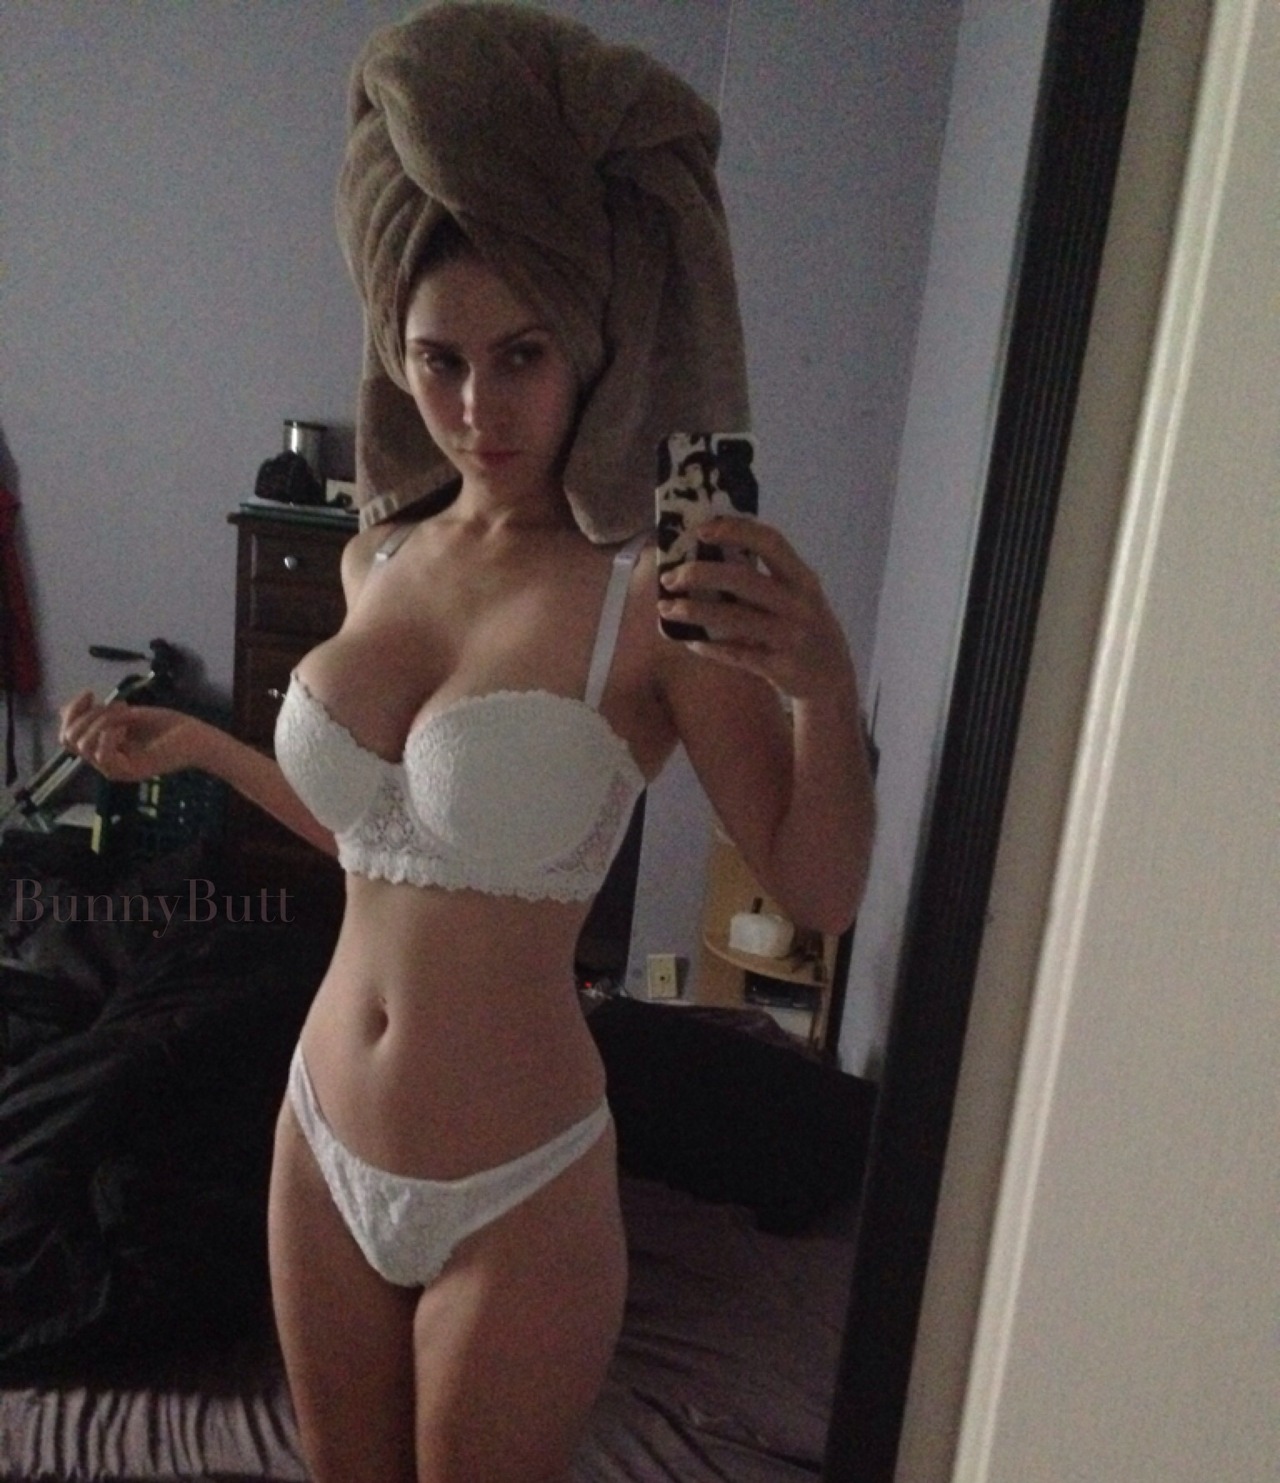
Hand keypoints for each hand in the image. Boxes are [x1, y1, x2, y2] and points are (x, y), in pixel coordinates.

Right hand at [58, 691, 201, 782]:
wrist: (196, 737)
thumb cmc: (167, 726)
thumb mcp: (126, 713)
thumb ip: (97, 713)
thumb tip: (66, 708)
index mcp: (102, 748)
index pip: (66, 736)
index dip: (71, 712)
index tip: (91, 692)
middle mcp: (105, 761)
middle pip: (69, 739)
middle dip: (89, 714)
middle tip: (121, 706)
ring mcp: (115, 769)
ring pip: (83, 745)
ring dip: (103, 720)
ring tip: (128, 714)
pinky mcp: (128, 772)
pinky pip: (102, 755)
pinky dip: (110, 734)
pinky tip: (127, 728)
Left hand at [656, 516, 854, 700]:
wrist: (833, 681)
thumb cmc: (806, 628)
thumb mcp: (799, 597)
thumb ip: (767, 577)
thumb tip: (713, 552)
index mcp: (803, 579)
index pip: (770, 542)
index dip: (735, 530)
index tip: (701, 530)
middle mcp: (799, 604)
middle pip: (743, 580)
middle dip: (700, 574)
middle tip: (670, 578)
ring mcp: (791, 637)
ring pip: (735, 619)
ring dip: (695, 611)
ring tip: (667, 609)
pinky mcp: (780, 667)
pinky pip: (737, 654)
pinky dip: (711, 647)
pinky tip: (690, 641)